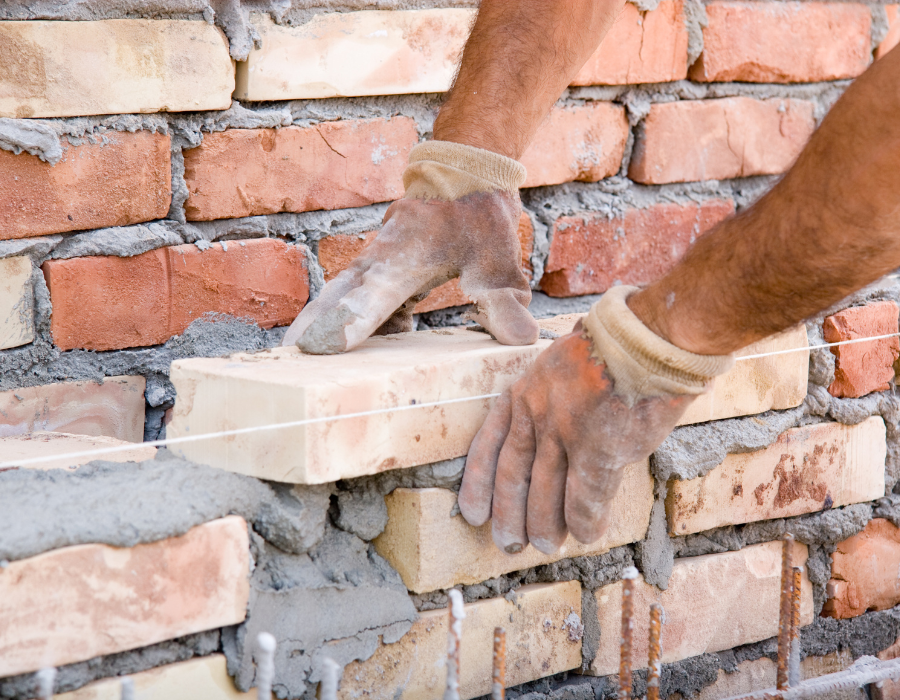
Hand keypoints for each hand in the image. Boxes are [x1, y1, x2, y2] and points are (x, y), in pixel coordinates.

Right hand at [282, 190, 537, 352]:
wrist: (464, 170)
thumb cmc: (478, 215)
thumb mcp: (499, 260)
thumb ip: (504, 302)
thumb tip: (521, 341)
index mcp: (406, 256)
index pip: (372, 296)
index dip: (348, 323)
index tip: (321, 346)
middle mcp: (381, 258)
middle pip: (339, 296)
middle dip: (313, 325)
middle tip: (286, 359)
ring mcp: (377, 260)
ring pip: (342, 294)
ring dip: (322, 321)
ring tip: (302, 358)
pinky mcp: (381, 265)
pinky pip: (360, 294)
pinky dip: (352, 317)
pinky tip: (364, 348)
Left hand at [457, 322, 695, 554]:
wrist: (646, 338)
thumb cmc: (613, 347)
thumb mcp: (561, 366)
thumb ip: (552, 402)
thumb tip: (554, 439)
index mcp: (524, 392)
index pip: (489, 444)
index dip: (479, 483)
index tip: (472, 513)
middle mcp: (535, 414)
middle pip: (513, 475)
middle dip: (509, 514)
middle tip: (507, 543)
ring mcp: (564, 434)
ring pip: (545, 492)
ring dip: (545, 524)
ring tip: (547, 545)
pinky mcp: (598, 451)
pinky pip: (584, 498)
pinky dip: (585, 521)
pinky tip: (587, 535)